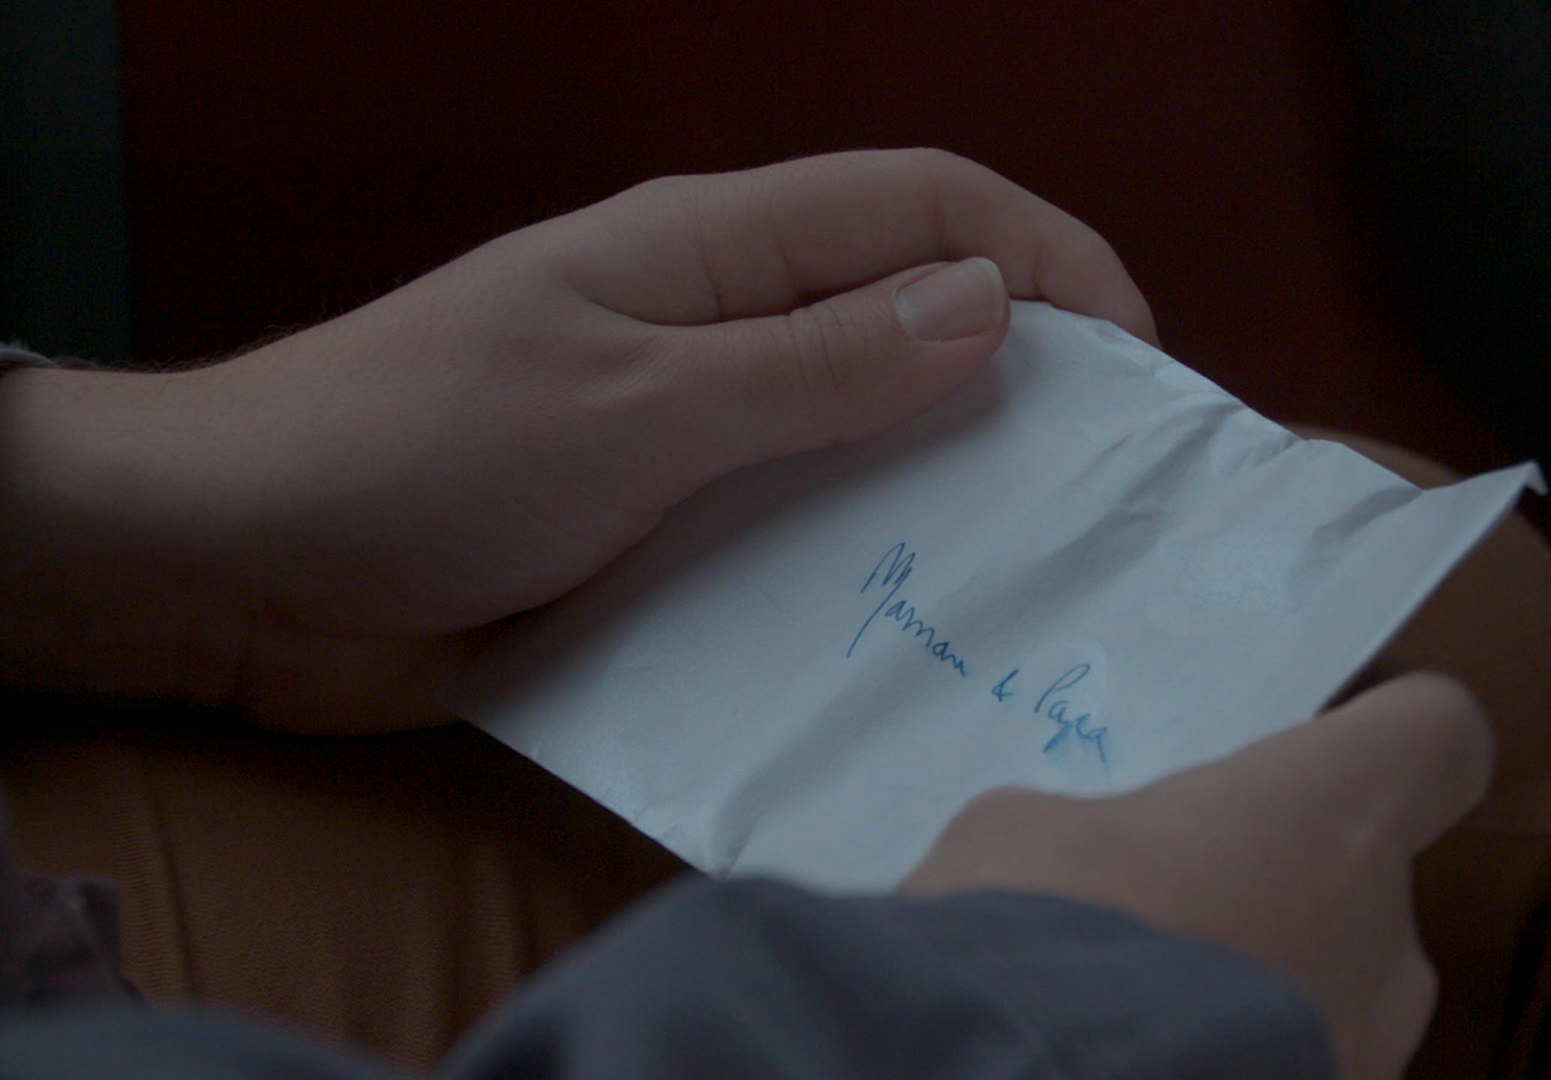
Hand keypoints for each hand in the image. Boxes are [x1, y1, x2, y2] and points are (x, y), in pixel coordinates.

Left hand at [0, 149, 1153, 729]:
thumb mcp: (633, 408)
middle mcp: (718, 325)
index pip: (922, 205)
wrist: (240, 565)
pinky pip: (795, 524)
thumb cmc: (418, 455)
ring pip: (863, 427)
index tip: (1140, 363)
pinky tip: (914, 624)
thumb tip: (991, 307)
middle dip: (1025, 372)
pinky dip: (865, 555)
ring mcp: (692, 427)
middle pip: (909, 309)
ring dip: (951, 478)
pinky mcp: (664, 525)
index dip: (1048, 256)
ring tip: (1043, 567)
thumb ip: (811, 366)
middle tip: (1114, 485)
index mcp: (712, 248)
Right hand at [900, 672, 1494, 1079]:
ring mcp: (1373, 1056)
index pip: (1438, 733)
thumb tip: (1086, 870)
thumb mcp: (1023, 832)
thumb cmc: (1034, 939)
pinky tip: (1144, 1058)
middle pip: (1365, 876)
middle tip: (1164, 897)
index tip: (1315, 736)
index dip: (1382, 726)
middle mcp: (1387, 940)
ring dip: (1257, 983)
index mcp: (1333, 817)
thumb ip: (1099, 830)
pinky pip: (1301, 1064)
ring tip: (1140, 998)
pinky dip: (1238, 1060)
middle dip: (1276, 881)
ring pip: (1334, 989)